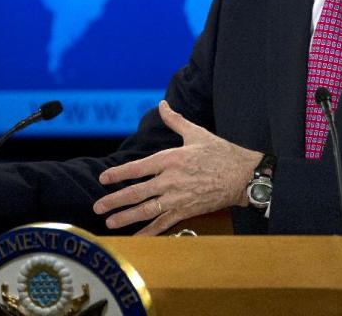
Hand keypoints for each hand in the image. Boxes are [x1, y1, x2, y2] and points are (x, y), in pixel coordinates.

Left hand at [93, 100, 261, 234]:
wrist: (243, 175)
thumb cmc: (220, 152)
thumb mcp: (196, 133)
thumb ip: (175, 120)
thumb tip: (162, 105)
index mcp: (172, 159)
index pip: (138, 168)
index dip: (119, 174)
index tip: (103, 179)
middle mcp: (172, 180)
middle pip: (138, 192)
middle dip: (115, 200)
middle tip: (98, 206)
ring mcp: (179, 197)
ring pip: (147, 210)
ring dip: (127, 217)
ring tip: (110, 222)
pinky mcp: (187, 210)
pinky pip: (164, 223)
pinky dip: (149, 231)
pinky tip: (136, 236)